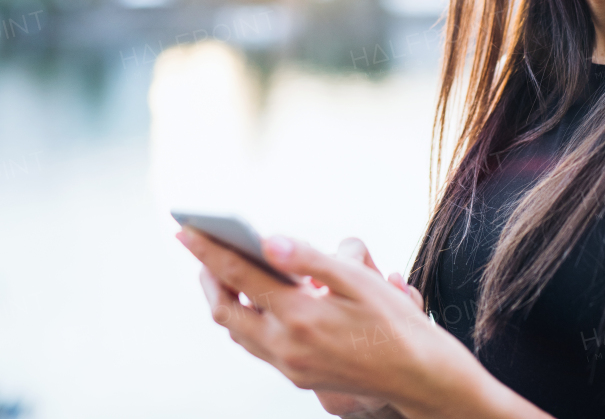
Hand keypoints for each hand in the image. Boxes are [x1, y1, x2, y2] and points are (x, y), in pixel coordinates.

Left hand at [175, 227, 472, 414]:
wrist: (420, 377)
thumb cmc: (395, 321)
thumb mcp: (359, 280)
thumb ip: (310, 259)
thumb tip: (268, 239)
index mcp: (299, 315)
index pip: (238, 275)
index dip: (208, 249)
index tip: (184, 228)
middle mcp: (286, 345)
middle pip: (224, 310)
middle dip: (207, 277)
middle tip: (201, 248)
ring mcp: (290, 366)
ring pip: (238, 332)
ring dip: (225, 300)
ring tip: (222, 271)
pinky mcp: (298, 377)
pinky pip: (257, 346)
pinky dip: (247, 319)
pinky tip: (258, 301)